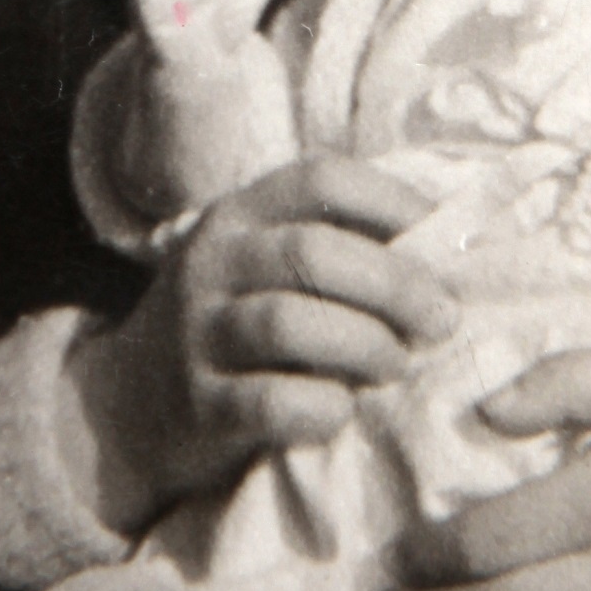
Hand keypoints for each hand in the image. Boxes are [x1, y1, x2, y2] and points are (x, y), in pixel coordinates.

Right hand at [63, 156, 457, 536]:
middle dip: (395, 286)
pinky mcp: (200, 406)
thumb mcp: (266, 265)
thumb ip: (338, 247)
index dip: (395, 203)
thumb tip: (457, 248)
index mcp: (241, 215)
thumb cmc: (238, 323)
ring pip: (289, 324)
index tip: (444, 244)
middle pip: (313, 253)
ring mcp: (199, 335)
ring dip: (364, 346)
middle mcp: (213, 263)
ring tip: (393, 366)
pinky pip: (271, 403)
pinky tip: (340, 411)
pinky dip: (323, 409)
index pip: (323, 179)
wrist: (134, 400)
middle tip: (439, 322)